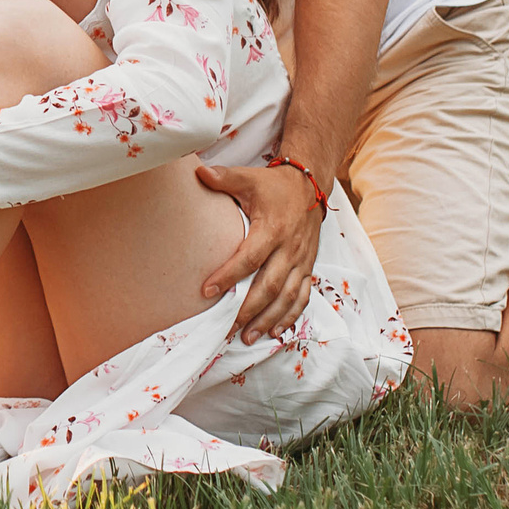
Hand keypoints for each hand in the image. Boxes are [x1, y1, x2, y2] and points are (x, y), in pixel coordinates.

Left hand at [195, 161, 325, 341]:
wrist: (310, 186)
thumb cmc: (274, 186)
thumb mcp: (249, 178)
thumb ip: (224, 178)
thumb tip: (198, 171)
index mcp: (273, 229)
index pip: (249, 258)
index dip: (229, 275)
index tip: (207, 291)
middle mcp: (290, 249)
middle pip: (269, 285)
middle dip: (248, 309)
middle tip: (228, 327)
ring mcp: (302, 261)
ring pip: (287, 296)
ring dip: (268, 319)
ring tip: (248, 337)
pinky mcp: (308, 267)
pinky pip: (303, 297)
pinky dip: (290, 316)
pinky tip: (275, 332)